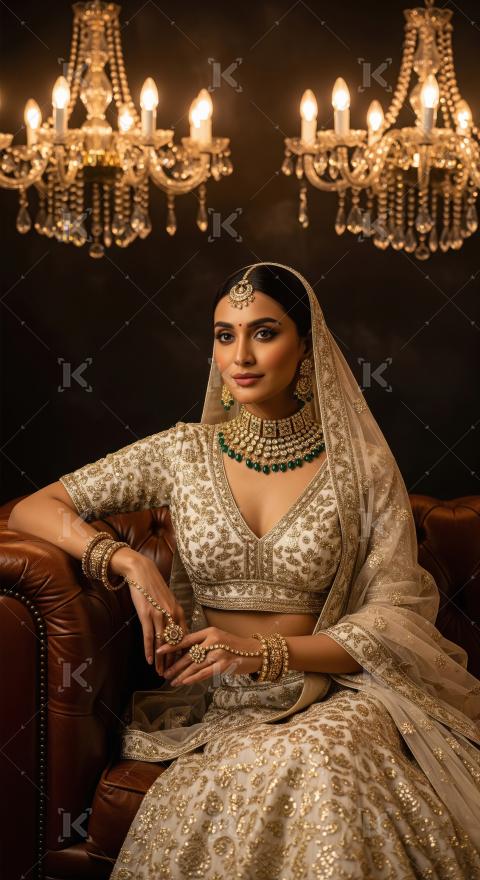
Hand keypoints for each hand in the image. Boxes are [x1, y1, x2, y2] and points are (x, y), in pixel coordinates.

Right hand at [114, 549, 188, 674]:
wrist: (141, 572)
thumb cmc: (153, 586)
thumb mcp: (167, 600)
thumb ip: (171, 614)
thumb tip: (174, 629)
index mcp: (178, 611)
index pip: (184, 637)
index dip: (184, 653)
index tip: (184, 666)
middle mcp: (171, 614)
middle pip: (175, 643)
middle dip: (174, 661)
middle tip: (173, 675)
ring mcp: (159, 615)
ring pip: (163, 643)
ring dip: (161, 660)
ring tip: (160, 673)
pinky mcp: (146, 614)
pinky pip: (149, 636)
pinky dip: (149, 650)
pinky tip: (149, 661)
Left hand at [155, 626, 262, 685]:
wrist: (255, 652)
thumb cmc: (234, 646)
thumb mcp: (218, 638)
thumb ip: (202, 642)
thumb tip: (182, 652)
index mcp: (210, 631)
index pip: (186, 639)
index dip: (172, 646)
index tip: (159, 650)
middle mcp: (213, 640)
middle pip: (189, 654)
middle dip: (175, 664)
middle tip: (164, 671)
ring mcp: (218, 653)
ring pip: (195, 665)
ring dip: (181, 674)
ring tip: (171, 680)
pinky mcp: (224, 665)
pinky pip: (204, 673)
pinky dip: (193, 678)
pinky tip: (184, 682)